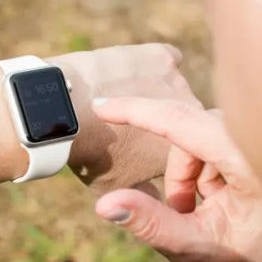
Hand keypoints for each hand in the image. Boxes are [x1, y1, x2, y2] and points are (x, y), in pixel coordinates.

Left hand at [47, 44, 201, 191]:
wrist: (68, 112)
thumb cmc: (90, 155)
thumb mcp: (116, 187)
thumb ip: (146, 197)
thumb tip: (158, 205)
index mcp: (187, 152)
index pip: (191, 153)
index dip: (171, 157)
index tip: (144, 154)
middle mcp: (193, 116)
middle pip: (187, 120)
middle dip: (168, 126)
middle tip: (134, 128)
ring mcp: (178, 83)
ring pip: (177, 91)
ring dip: (161, 96)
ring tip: (127, 102)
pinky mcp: (162, 57)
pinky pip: (170, 58)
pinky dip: (158, 65)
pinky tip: (138, 74)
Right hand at [91, 97, 261, 261]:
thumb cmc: (257, 255)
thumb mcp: (199, 248)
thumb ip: (151, 225)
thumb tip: (105, 204)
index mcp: (247, 158)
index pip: (180, 121)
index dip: (135, 111)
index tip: (101, 106)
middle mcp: (256, 135)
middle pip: (185, 134)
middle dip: (178, 177)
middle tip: (191, 215)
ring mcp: (258, 131)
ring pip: (195, 138)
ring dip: (191, 176)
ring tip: (213, 210)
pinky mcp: (257, 133)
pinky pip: (211, 139)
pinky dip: (205, 169)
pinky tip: (226, 196)